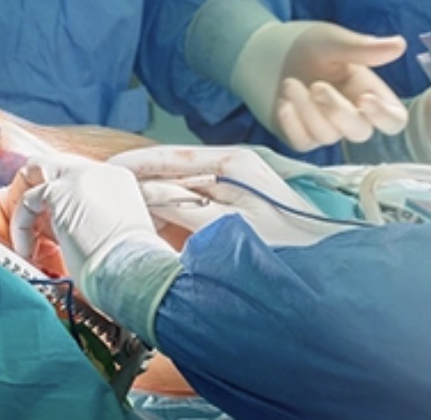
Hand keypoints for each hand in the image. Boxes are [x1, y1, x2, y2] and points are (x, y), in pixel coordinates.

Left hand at [17, 153, 168, 276]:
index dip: (58, 201)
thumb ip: (91, 222)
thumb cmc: (127, 267)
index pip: (76, 177)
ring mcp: (80, 178)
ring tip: (22, 236)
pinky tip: (28, 251)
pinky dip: (21, 225)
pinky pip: (28, 200)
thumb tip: (66, 233)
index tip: (50, 229)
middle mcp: (101, 172)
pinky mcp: (61, 192)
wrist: (134, 272)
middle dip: (34, 189)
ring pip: (35, 169)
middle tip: (27, 224)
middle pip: (54, 164)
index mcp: (118, 182)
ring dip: (22, 202)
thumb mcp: (114, 235)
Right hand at [110, 145, 350, 245]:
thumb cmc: (286, 246)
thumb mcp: (227, 226)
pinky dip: (172, 218)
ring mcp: (235, 191)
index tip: (99, 174)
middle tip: (99, 195)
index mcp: (231, 163)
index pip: (168, 157)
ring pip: (179, 193)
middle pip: (171, 172)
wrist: (330, 272)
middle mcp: (232, 170)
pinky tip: (152, 231)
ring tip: (117, 213)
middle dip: (137, 185)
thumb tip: (141, 194)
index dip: (132, 166)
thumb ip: (181, 209)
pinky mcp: (236, 212)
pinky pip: (193, 210)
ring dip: (152, 203)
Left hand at [231, 21, 408, 151]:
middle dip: (338, 111)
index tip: (365, 100)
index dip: (384, 117)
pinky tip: (283, 102)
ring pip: (328, 136)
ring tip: (289, 83)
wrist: (261, 52)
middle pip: (360, 132)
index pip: (393, 119)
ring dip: (308, 110)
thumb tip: (400, 46)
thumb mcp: (332, 41)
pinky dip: (293, 123)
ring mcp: (325, 128)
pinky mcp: (300, 136)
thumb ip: (363, 49)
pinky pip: (303, 143)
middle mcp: (351, 114)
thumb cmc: (305, 44)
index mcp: (368, 90)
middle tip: (316, 86)